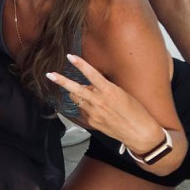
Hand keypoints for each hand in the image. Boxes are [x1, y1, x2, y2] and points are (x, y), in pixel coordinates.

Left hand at [46, 54, 162, 150]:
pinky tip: (96, 110)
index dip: (80, 65)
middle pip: (75, 89)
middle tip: (50, 74)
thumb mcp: (122, 93)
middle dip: (61, 81)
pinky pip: (82, 110)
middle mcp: (99, 102)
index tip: (70, 56)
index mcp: (110, 91)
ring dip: (77, 94)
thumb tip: (90, 85)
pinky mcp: (92, 122)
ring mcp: (94, 113)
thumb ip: (104, 88)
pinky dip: (85, 107)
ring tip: (88, 96)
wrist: (139, 133)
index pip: (92, 75)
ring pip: (76, 99)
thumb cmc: (135, 111)